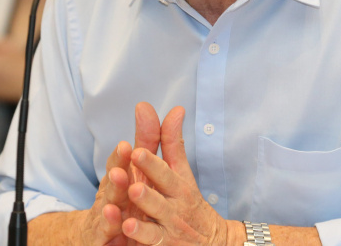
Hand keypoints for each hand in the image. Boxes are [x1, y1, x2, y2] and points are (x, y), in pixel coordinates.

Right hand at [77, 102, 162, 244]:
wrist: (99, 236)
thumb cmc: (124, 199)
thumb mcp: (140, 170)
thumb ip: (153, 141)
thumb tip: (177, 109)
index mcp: (123, 177)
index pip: (121, 161)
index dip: (123, 154)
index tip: (128, 143)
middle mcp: (113, 193)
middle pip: (115, 179)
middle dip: (119, 165)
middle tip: (125, 150)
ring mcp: (106, 215)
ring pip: (110, 203)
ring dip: (113, 192)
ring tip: (118, 183)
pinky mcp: (103, 236)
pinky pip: (106, 231)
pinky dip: (108, 224)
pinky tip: (112, 216)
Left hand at [123, 106, 230, 245]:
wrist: (213, 244)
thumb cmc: (189, 203)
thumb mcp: (183, 174)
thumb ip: (173, 143)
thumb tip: (176, 109)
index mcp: (178, 186)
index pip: (166, 172)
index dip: (151, 163)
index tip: (136, 151)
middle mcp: (175, 207)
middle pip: (161, 196)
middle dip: (148, 185)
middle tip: (133, 172)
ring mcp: (170, 230)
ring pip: (156, 223)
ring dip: (144, 214)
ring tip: (130, 204)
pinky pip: (153, 243)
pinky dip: (142, 238)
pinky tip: (127, 230)